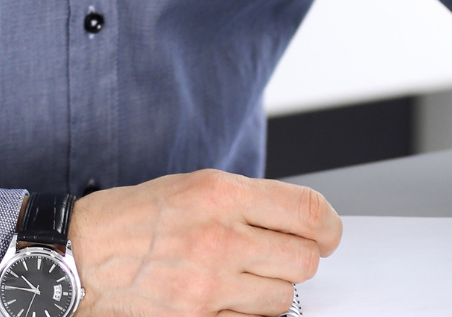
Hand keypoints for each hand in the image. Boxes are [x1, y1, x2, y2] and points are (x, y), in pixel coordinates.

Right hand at [69, 169, 341, 316]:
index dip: (329, 225)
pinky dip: (249, 313)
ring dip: (275, 288)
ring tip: (252, 276)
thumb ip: (251, 201)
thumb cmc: (139, 216)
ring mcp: (209, 284)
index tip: (329, 232)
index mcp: (225, 194)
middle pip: (303, 259)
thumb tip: (298, 219)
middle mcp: (222, 238)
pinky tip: (233, 298)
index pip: (307, 211)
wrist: (83, 255)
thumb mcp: (199, 185)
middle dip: (303, 257)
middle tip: (290, 254)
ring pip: (281, 296)